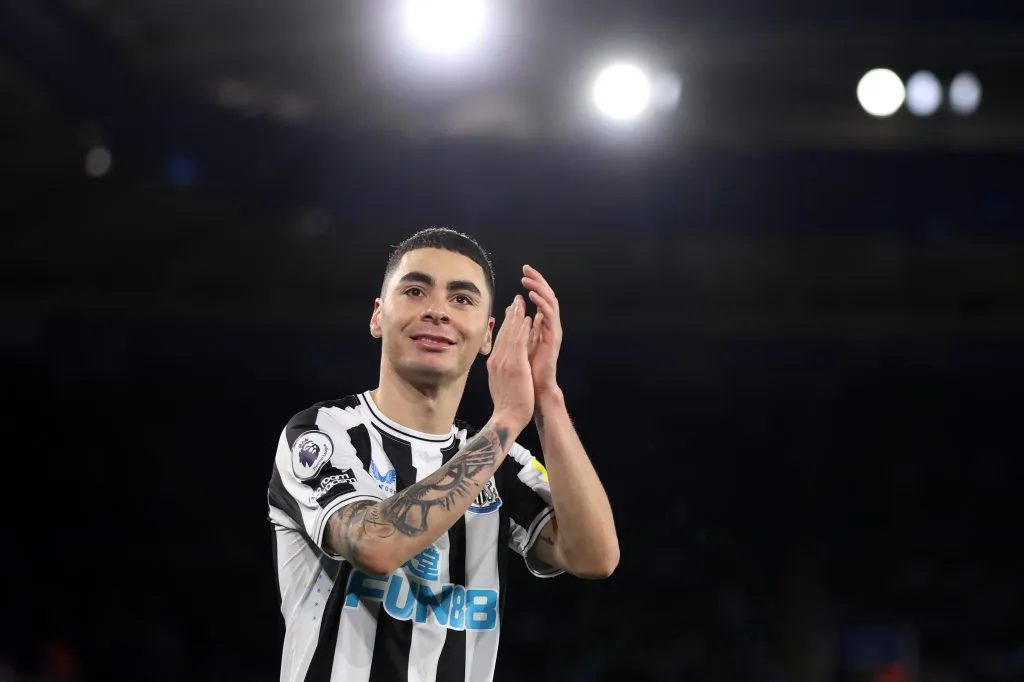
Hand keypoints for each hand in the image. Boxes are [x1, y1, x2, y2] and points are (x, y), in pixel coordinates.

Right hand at [486, 295, 534, 431]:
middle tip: (515, 300)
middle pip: (504, 332)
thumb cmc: (507, 404)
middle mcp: (497, 359)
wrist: (507, 417)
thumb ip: (502, 369)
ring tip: (520, 302)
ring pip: (510, 333)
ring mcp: (505, 361)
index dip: (506, 324)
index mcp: (494, 363)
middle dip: (510, 315)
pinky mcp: (515, 365)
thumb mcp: (501, 382)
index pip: (500, 339)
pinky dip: (522, 329)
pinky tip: (526, 318)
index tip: (510, 312)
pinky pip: (518, 342)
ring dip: (516, 316)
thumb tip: (503, 362)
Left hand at [521, 264, 562, 394]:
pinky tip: (532, 296)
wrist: (534, 389)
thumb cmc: (526, 370)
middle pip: (546, 296)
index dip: (533, 284)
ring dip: (539, 288)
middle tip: (526, 268)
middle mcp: (549, 325)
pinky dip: (542, 304)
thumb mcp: (519, 342)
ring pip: (550, 302)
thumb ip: (519, 327)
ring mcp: (553, 330)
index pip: (539, 298)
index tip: (523, 271)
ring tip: (528, 279)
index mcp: (541, 325)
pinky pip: (549, 316)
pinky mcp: (554, 337)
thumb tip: (514, 312)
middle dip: (537, 281)